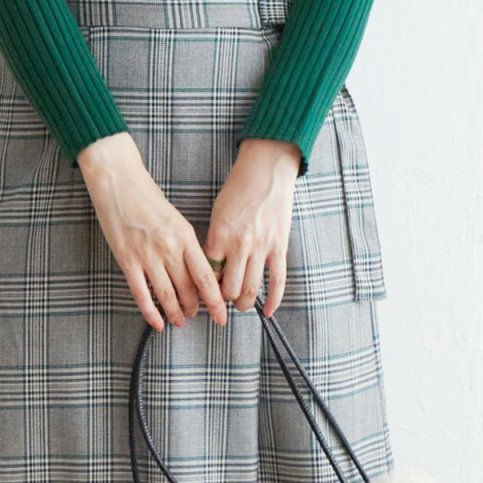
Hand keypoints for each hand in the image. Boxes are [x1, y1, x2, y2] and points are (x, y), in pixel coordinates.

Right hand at [75, 133, 230, 333]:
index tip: (222, 314)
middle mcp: (169, 249)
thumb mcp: (177, 220)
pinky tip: (157, 323)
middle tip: (196, 315)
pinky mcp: (127, 260)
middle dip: (194, 308)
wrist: (119, 183)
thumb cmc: (148, 199)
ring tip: (180, 321)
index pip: (206, 277)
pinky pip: (141, 293)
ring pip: (167, 295)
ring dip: (175, 313)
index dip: (215, 301)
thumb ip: (187, 245)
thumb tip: (197, 272)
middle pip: (188, 289)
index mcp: (186, 237)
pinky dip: (150, 312)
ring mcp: (147, 256)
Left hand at [201, 137, 300, 316]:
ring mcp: (261, 248)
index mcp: (219, 236)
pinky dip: (273, 300)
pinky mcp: (280, 247)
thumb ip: (214, 241)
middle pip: (228, 289)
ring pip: (250, 290)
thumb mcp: (217, 213)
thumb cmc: (238, 189)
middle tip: (222, 300)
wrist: (266, 171)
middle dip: (223, 300)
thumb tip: (212, 268)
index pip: (207, 274)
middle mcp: (239, 245)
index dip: (204, 287)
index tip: (203, 292)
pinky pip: (277, 281)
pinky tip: (268, 312)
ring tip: (240, 305)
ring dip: (243, 304)